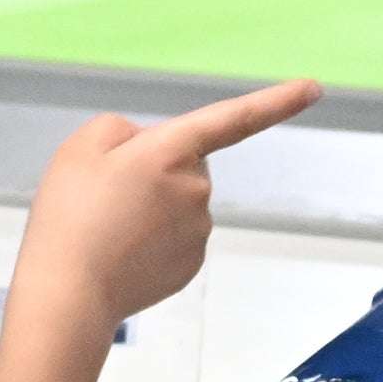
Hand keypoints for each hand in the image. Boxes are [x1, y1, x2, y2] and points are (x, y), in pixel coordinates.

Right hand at [0, 81, 318, 381]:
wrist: (68, 293)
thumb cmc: (69, 216)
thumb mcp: (81, 148)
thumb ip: (121, 131)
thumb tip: (149, 146)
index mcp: (172, 150)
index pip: (235, 118)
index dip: (277, 101)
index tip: (314, 87)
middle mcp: (197, 188)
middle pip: (186, 162)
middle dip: (156, 169)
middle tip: (108, 193)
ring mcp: (199, 231)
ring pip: (180, 201)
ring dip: (153, 206)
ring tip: (108, 226)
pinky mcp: (192, 264)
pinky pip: (177, 236)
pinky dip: (154, 239)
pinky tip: (123, 251)